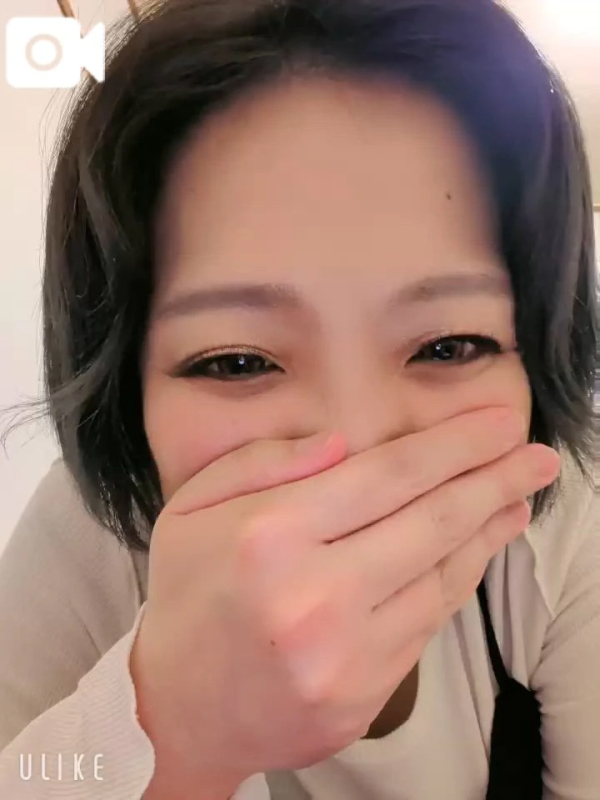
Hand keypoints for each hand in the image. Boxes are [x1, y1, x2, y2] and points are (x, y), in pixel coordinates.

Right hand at [130, 408, 558, 798]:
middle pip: (433, 523)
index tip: (498, 423)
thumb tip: (342, 443)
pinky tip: (472, 552)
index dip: (454, 445)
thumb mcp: (192, 508)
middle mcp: (314, 596)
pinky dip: (457, 581)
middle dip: (497, 481)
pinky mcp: (363, 697)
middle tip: (539, 458)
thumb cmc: (187, 597)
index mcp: (270, 537)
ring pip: (443, 577)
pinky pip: (428, 623)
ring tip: (517, 499)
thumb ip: (264, 462)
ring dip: (489, 532)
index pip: (387, 475)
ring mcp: (345, 656)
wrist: (177, 711)